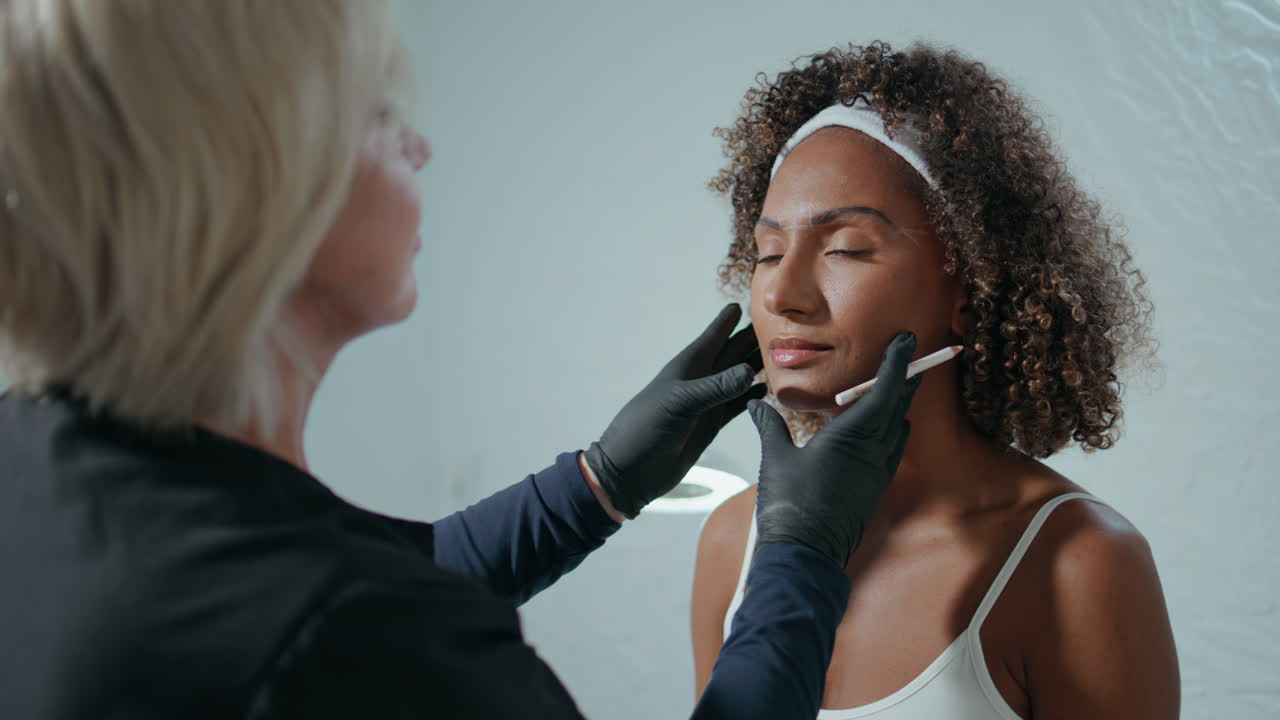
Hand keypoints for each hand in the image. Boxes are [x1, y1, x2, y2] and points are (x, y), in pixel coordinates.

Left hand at [584, 304, 765, 518]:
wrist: (630, 471)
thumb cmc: (645, 429)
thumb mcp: (680, 404)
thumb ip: (715, 388)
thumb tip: (750, 371)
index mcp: (688, 366)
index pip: (714, 335)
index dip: (728, 319)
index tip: (746, 301)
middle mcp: (700, 380)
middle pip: (732, 353)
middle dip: (752, 339)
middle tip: (781, 326)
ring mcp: (706, 403)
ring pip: (737, 378)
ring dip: (756, 367)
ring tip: (782, 356)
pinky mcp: (710, 425)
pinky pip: (735, 405)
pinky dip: (750, 397)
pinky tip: (765, 390)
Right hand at [748, 332, 921, 566]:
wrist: (805, 554)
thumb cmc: (789, 506)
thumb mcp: (776, 459)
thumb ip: (770, 427)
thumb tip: (756, 405)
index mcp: (851, 437)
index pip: (884, 391)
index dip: (897, 363)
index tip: (907, 340)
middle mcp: (873, 452)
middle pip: (898, 406)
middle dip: (903, 379)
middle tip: (906, 356)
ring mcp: (877, 472)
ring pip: (898, 429)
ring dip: (897, 406)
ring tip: (890, 389)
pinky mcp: (874, 488)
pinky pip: (891, 450)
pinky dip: (890, 430)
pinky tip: (877, 429)